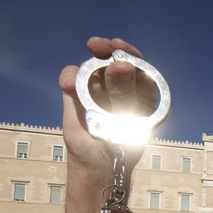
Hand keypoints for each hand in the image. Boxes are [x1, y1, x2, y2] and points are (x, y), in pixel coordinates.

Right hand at [58, 36, 158, 172]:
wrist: (98, 166)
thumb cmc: (121, 147)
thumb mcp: (129, 120)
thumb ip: (125, 93)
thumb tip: (120, 65)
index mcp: (143, 92)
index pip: (138, 66)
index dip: (129, 54)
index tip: (119, 49)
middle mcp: (120, 86)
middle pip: (114, 58)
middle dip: (107, 49)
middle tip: (98, 46)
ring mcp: (98, 88)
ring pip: (92, 65)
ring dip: (88, 63)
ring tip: (81, 76)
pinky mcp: (76, 93)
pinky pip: (72, 77)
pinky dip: (70, 78)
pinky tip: (69, 85)